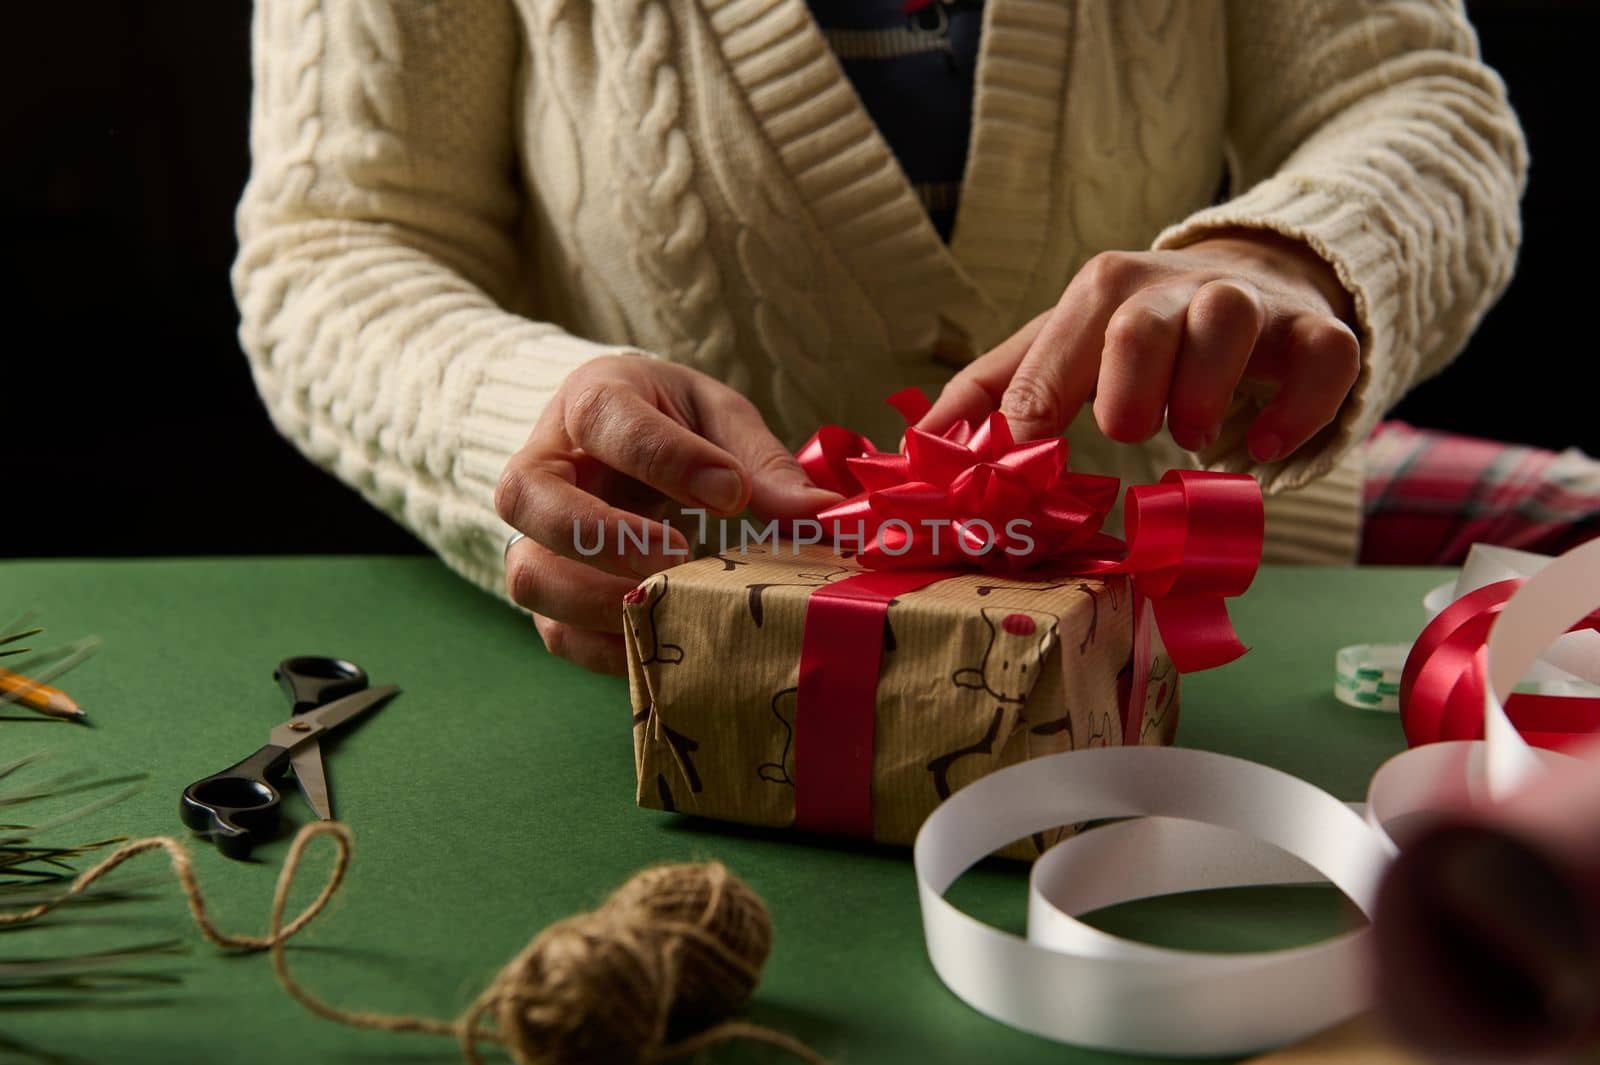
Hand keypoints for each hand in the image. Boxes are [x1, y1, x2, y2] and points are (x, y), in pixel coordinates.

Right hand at [496, 356, 839, 674]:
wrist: (625, 440)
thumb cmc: (675, 421)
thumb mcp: (721, 418)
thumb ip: (762, 461)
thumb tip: (820, 513)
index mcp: (592, 399)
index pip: (603, 419)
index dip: (665, 458)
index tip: (731, 493)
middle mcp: (545, 463)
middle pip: (526, 496)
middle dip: (600, 534)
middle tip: (678, 555)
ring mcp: (537, 532)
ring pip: (526, 572)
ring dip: (595, 600)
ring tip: (668, 604)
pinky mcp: (549, 589)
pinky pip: (554, 630)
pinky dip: (605, 648)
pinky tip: (663, 641)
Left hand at [920, 230, 1359, 462]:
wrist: (1251, 274)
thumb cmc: (1134, 330)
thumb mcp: (1058, 346)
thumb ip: (989, 393)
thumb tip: (919, 448)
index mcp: (1100, 290)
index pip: (1055, 348)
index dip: (1033, 413)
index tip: (1023, 468)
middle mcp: (1174, 285)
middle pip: (1140, 325)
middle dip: (1124, 394)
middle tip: (1126, 433)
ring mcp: (1250, 304)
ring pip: (1228, 324)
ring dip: (1202, 398)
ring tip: (1190, 435)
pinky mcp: (1316, 332)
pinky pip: (1323, 359)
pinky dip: (1296, 411)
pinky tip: (1263, 449)